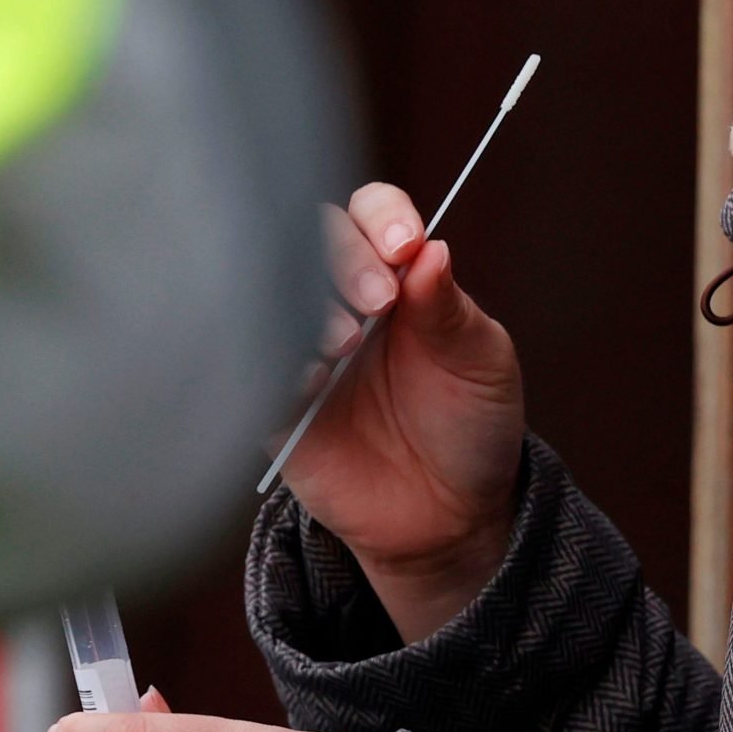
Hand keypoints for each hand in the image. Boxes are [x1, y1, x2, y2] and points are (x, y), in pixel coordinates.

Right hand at [284, 182, 525, 638]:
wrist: (447, 518)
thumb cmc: (468, 425)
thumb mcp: (480, 362)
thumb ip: (450, 308)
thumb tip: (432, 248)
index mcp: (393, 275)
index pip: (368, 213)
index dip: (380, 217)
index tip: (403, 247)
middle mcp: (338, 299)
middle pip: (309, 237)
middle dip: (342, 258)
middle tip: (377, 304)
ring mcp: (300, 346)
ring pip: (269, 290)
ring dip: (305, 305)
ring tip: (344, 347)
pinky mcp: (272, 401)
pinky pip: (251, 365)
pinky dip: (275, 361)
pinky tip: (310, 381)